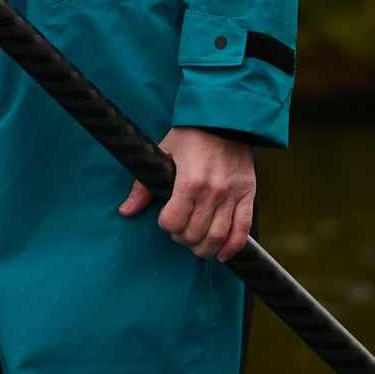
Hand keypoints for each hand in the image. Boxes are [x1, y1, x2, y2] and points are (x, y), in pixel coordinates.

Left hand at [121, 126, 257, 261]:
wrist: (226, 120)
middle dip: (181, 237)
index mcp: (189, 181)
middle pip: (193, 234)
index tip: (166, 217)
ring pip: (216, 238)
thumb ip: (143, 185)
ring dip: (202, 247)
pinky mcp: (248, 196)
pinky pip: (242, 231)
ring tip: (196, 241)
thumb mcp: (163, 153)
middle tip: (179, 229)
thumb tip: (126, 211)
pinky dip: (231, 248)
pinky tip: (221, 253)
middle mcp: (212, 192)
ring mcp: (232, 196)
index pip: (173, 222)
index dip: (166, 224)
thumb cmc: (191, 135)